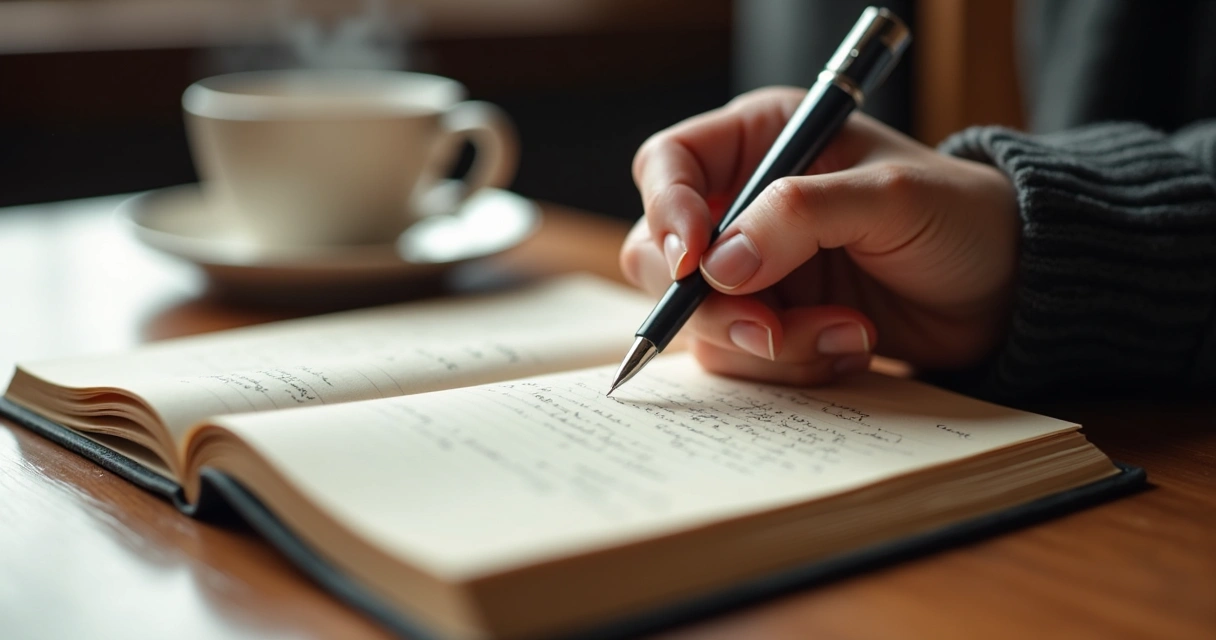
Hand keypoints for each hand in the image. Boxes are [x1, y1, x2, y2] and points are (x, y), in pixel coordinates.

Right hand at [620, 87, 1019, 385]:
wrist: (1006, 290)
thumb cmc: (960, 218)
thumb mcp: (890, 197)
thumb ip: (800, 215)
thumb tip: (717, 265)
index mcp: (762, 141)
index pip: (669, 164)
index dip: (666, 211)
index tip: (695, 263)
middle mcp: (744, 205)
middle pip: (661, 255)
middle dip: (712, 304)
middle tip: (770, 328)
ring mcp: (754, 270)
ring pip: (700, 319)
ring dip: (769, 343)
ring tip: (849, 332)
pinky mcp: (772, 323)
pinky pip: (741, 357)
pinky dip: (793, 364)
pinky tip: (852, 344)